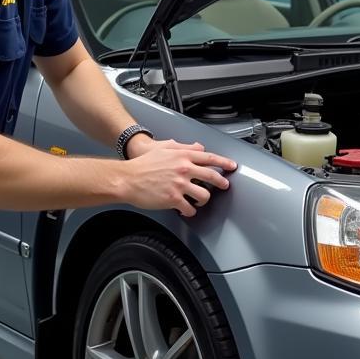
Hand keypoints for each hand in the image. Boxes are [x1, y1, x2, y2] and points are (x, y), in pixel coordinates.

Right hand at [120, 139, 235, 216]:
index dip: (224, 162)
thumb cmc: (142, 164)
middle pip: (212, 177)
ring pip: (204, 195)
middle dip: (221, 182)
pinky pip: (190, 209)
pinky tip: (187, 211)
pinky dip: (190, 211)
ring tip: (199, 201)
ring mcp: (179, 184)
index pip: (210, 158)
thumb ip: (184, 147)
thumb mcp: (165, 149)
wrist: (127, 178)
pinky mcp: (173, 199)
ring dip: (204, 200)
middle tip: (224, 186)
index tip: (232, 166)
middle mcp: (184, 169)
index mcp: (183, 156)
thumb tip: (198, 147)